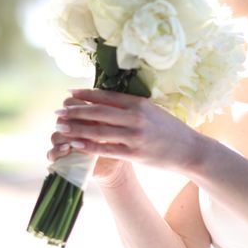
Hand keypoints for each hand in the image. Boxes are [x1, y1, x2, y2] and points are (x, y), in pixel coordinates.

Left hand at [52, 88, 202, 173]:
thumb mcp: (152, 111)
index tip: (70, 93)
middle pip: (98, 112)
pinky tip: (75, 144)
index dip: (86, 94)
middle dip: (75, 110)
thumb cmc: (169, 129)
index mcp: (139, 103)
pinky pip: (106, 149)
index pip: (107, 96)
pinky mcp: (135, 154)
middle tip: (58, 111)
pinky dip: (89, 146)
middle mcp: (136, 117)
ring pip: (98, 130)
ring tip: (60, 127)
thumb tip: (105, 101)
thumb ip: (131, 106)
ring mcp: (135, 136)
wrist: (189, 150)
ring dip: (76, 128)